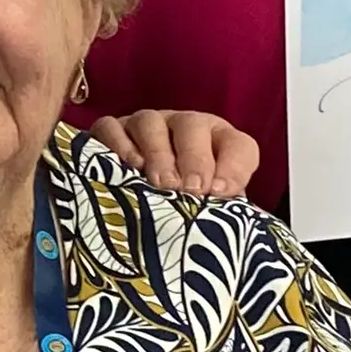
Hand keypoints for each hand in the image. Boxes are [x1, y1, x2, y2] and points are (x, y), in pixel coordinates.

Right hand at [86, 109, 260, 198]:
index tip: (220, 193)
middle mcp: (183, 128)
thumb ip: (217, 215)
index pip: (238, 145)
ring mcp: (146, 126)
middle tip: (191, 190)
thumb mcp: (205, 211)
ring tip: (160, 185)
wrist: (135, 211)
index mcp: (218, 144)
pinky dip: (119, 143)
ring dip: (158, 153)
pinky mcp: (112, 131)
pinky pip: (111, 127)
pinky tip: (129, 166)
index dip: (233, 167)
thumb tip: (223, 229)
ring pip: (150, 122)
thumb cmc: (181, 208)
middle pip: (192, 125)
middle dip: (195, 159)